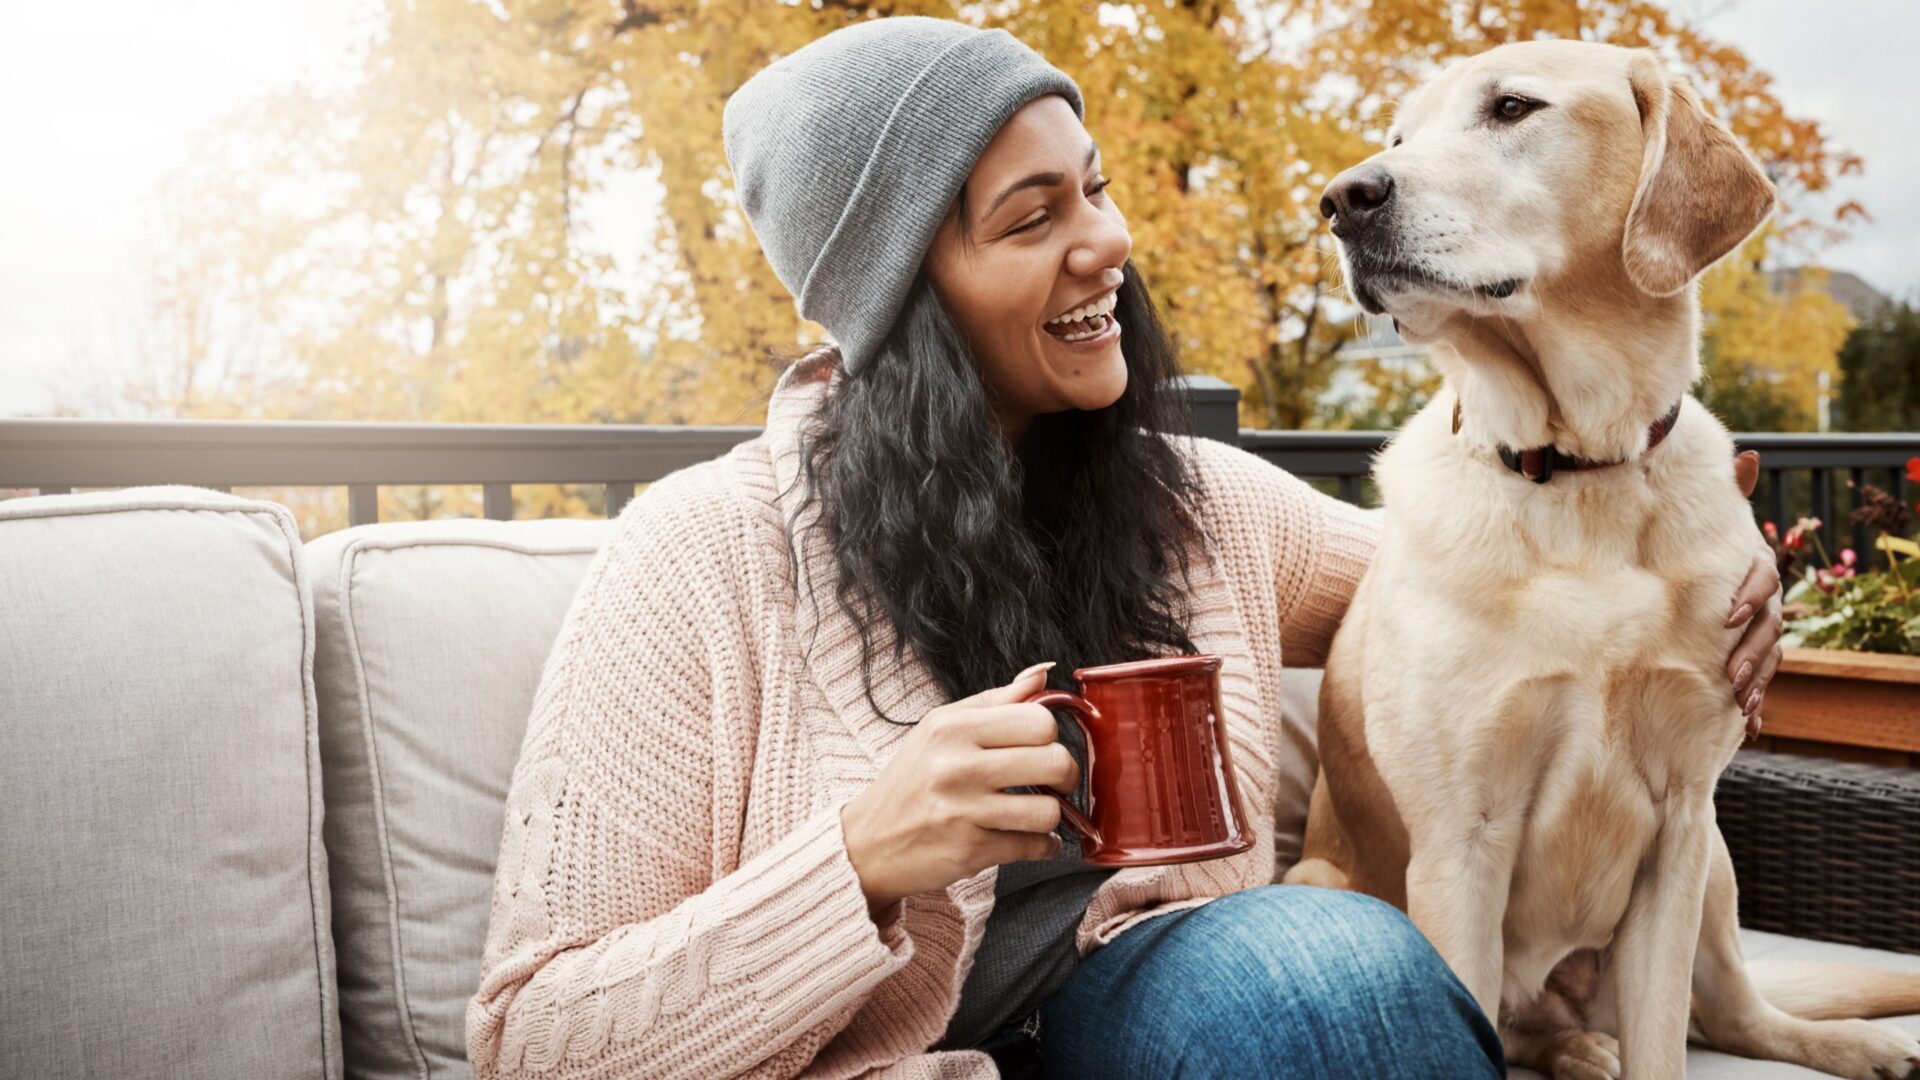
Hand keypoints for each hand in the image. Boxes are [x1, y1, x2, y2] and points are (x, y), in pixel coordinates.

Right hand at [839, 661, 1078, 914]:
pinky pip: (1034, 846)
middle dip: (1065, 775)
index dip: (1051, 735)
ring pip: (1049, 810)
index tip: (1042, 748)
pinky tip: (1027, 839)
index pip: (1039, 720)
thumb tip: (1044, 673)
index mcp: (952, 727)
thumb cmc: (911, 781)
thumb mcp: (940, 727)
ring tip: (1033, 812)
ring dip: (1050, 816)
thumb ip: (995, 701)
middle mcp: (956, 765)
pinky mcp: (970, 851)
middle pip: (1054, 761)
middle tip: (1053, 782)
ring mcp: (963, 811)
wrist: (867, 843)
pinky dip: (1040, 846)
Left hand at [1726, 450, 1783, 737]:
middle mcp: (1765, 603)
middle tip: (1732, 674)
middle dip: (1753, 653)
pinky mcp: (1752, 658)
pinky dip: (1757, 706)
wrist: (1706, 583)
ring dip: (1758, 682)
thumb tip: (1748, 454)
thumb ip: (1730, 493)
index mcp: (1754, 570)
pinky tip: (1751, 727)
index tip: (1728, 615)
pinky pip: (1761, 683)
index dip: (1749, 597)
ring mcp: (1763, 633)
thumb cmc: (1708, 547)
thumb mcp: (1711, 523)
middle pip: (1769, 629)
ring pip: (1769, 659)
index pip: (1761, 581)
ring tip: (1742, 702)